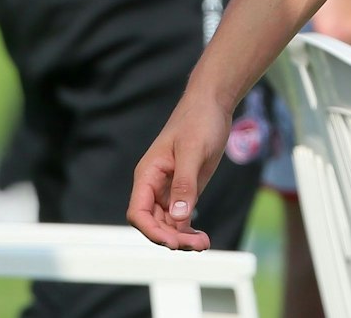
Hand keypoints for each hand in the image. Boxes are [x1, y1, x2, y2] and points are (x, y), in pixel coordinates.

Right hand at [129, 92, 232, 250]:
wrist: (212, 105)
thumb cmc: (199, 121)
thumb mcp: (193, 151)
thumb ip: (185, 184)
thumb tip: (178, 217)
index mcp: (147, 175)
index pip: (138, 212)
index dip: (152, 231)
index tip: (173, 241)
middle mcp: (154, 186)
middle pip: (154, 223)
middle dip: (172, 238)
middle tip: (198, 245)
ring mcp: (169, 189)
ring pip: (168, 224)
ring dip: (182, 237)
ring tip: (204, 244)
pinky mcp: (185, 190)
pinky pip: (181, 217)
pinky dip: (188, 230)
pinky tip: (202, 238)